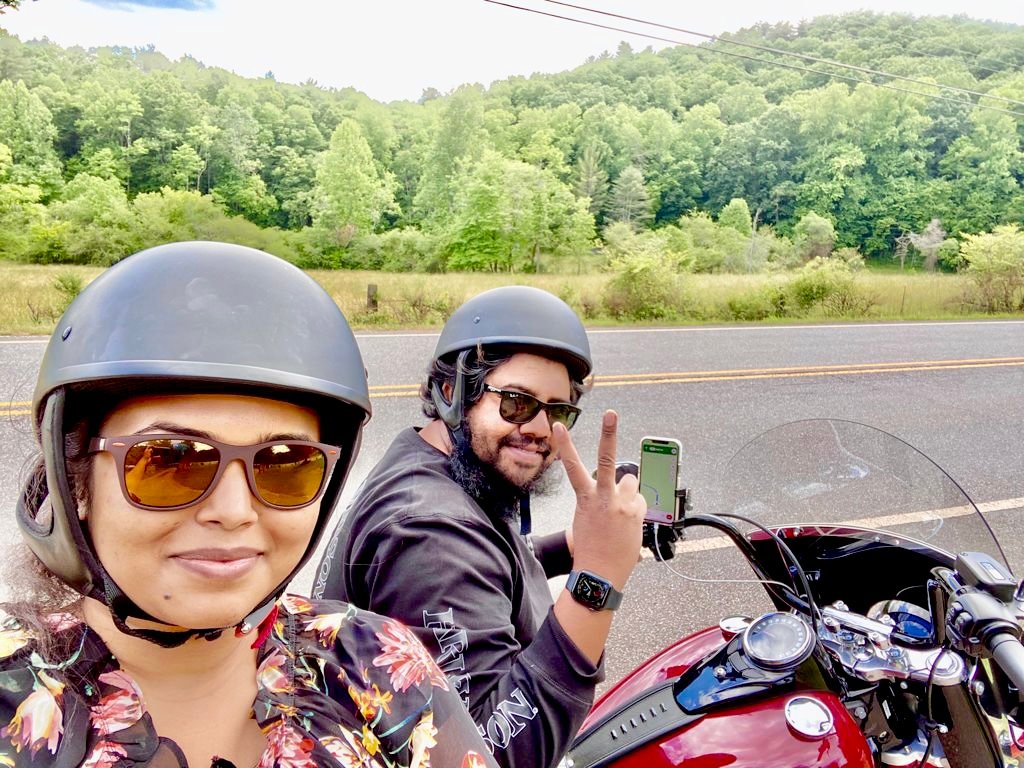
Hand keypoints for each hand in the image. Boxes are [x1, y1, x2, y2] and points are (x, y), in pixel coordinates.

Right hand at [552, 410, 645, 589]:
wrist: (599, 574)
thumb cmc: (588, 550)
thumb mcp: (585, 522)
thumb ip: (599, 502)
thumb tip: (618, 495)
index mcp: (585, 499)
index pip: (573, 467)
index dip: (565, 445)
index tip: (559, 427)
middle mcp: (603, 498)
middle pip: (607, 459)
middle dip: (609, 433)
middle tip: (611, 414)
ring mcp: (621, 505)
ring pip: (630, 481)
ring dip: (628, 490)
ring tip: (621, 509)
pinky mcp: (636, 514)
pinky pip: (640, 501)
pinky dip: (636, 509)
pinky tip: (629, 524)